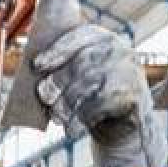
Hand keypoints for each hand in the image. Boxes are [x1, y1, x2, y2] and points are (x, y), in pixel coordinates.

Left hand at [34, 24, 167, 166]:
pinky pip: (98, 107)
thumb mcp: (84, 73)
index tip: (37, 66)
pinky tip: (71, 129)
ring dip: (66, 105)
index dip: (56, 51)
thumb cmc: (97, 94)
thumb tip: (35, 70)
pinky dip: (80, 120)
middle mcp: (121, 51)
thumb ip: (66, 65)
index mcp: (105, 38)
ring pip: (88, 86)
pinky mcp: (133, 97)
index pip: (80, 37)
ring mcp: (129, 73)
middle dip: (58, 82)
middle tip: (44, 97)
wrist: (129, 124)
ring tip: (56, 117)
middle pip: (82, 63)